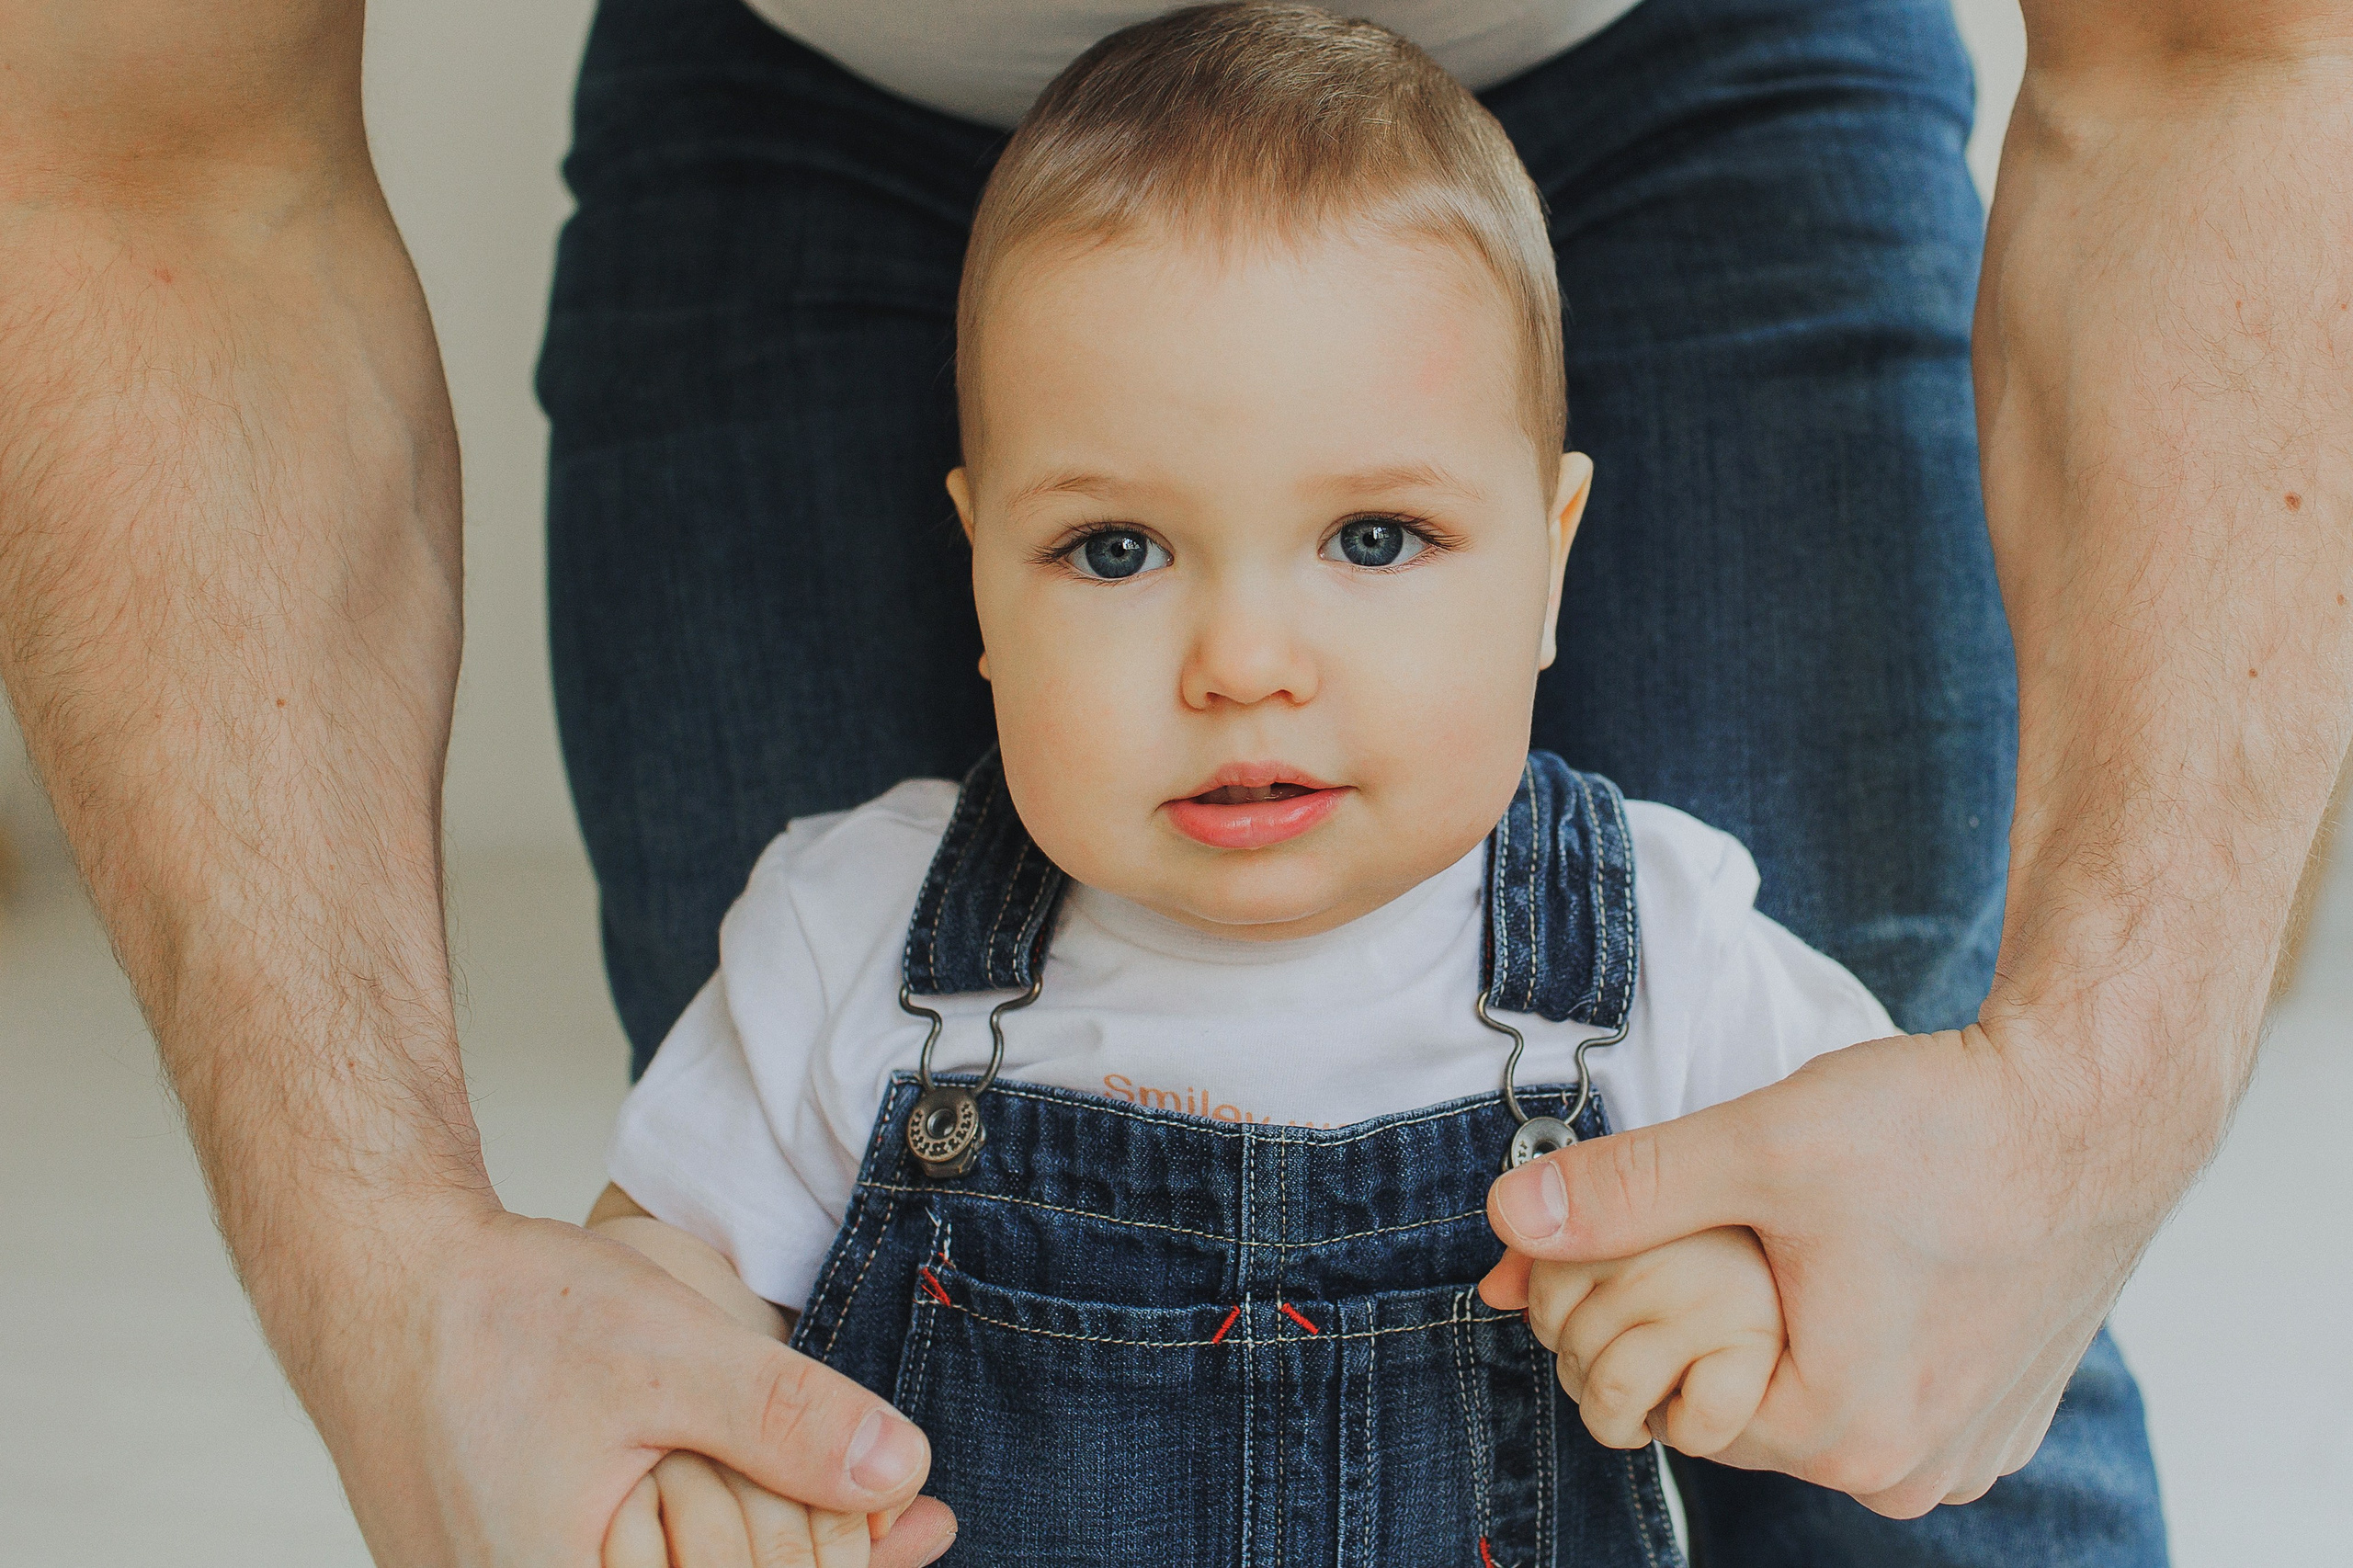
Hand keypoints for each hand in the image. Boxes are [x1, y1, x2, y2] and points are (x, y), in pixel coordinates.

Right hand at [263, 1197, 954, 1565]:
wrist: (379, 1282)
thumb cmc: (502, 1316)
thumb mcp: (670, 1354)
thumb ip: (788, 1422)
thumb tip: (908, 1478)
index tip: (904, 1536)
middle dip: (799, 1557)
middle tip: (903, 1524)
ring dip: (757, 1551)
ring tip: (854, 1516)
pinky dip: (701, 1546)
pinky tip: (776, 1500)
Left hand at [1480, 1017, 2192, 1517]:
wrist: (2096, 1104)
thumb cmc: (1946, 1128)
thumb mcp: (1759, 1146)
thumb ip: (1625, 1190)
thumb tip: (1510, 1220)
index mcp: (1844, 1432)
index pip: (1676, 1402)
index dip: (1650, 1314)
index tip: (1672, 1238)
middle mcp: (1911, 1470)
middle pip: (1745, 1406)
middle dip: (1720, 1318)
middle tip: (1748, 1221)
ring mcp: (1967, 1449)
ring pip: (1814, 1395)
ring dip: (1789, 1324)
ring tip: (1818, 1233)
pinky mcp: (2003, 1412)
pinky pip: (1888, 1389)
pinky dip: (1859, 1331)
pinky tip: (1874, 1257)